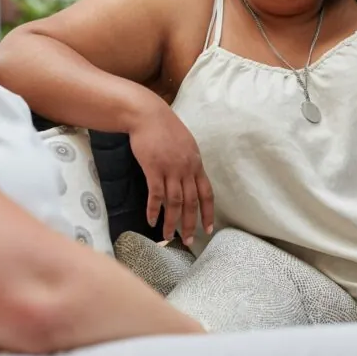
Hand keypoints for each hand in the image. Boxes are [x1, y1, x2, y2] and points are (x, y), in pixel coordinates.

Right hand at [127, 95, 213, 244]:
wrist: (147, 114)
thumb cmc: (164, 127)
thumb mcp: (185, 143)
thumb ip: (189, 161)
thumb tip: (190, 177)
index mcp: (196, 163)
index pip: (207, 193)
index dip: (208, 213)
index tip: (209, 229)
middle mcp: (186, 169)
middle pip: (192, 202)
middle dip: (190, 223)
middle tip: (188, 241)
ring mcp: (171, 169)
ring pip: (175, 202)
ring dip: (172, 222)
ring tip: (168, 237)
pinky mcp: (154, 168)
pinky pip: (156, 194)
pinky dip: (154, 210)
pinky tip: (151, 221)